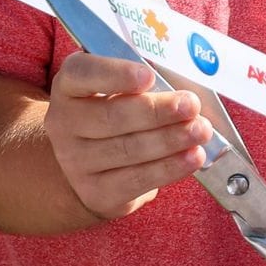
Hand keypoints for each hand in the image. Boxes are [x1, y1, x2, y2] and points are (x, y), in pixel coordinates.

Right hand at [43, 52, 213, 222]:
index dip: (114, 74)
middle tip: (191, 105)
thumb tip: (187, 91)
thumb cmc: (119, 115)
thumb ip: (148, 83)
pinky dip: (169, 168)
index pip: (82, 74)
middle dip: (157, 111)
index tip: (148, 76)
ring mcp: (75, 161)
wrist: (95, 167)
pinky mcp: (96, 192)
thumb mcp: (123, 90)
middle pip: (112, 117)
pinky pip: (136, 180)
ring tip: (201, 130)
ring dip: (170, 139)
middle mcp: (64, 123)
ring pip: (128, 149)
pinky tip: (193, 157)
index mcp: (70, 87)